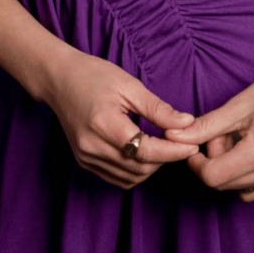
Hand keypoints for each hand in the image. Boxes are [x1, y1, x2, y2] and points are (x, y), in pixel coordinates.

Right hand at [44, 51, 199, 189]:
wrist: (59, 79)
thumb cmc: (94, 75)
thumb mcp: (129, 85)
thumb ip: (158, 108)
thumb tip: (186, 123)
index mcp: (104, 124)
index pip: (146, 150)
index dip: (174, 151)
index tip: (193, 144)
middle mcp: (92, 146)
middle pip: (140, 168)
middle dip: (165, 158)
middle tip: (179, 141)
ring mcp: (86, 157)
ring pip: (130, 177)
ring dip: (152, 166)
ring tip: (163, 145)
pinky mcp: (84, 162)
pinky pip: (117, 177)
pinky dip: (135, 171)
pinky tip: (143, 152)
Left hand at [162, 49, 253, 200]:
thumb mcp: (239, 104)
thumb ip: (205, 126)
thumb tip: (172, 137)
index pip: (213, 176)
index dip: (196, 162)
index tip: (194, 141)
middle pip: (223, 182)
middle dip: (213, 159)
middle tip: (222, 130)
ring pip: (236, 187)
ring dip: (228, 166)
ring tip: (238, 135)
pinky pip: (253, 188)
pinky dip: (243, 173)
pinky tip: (250, 147)